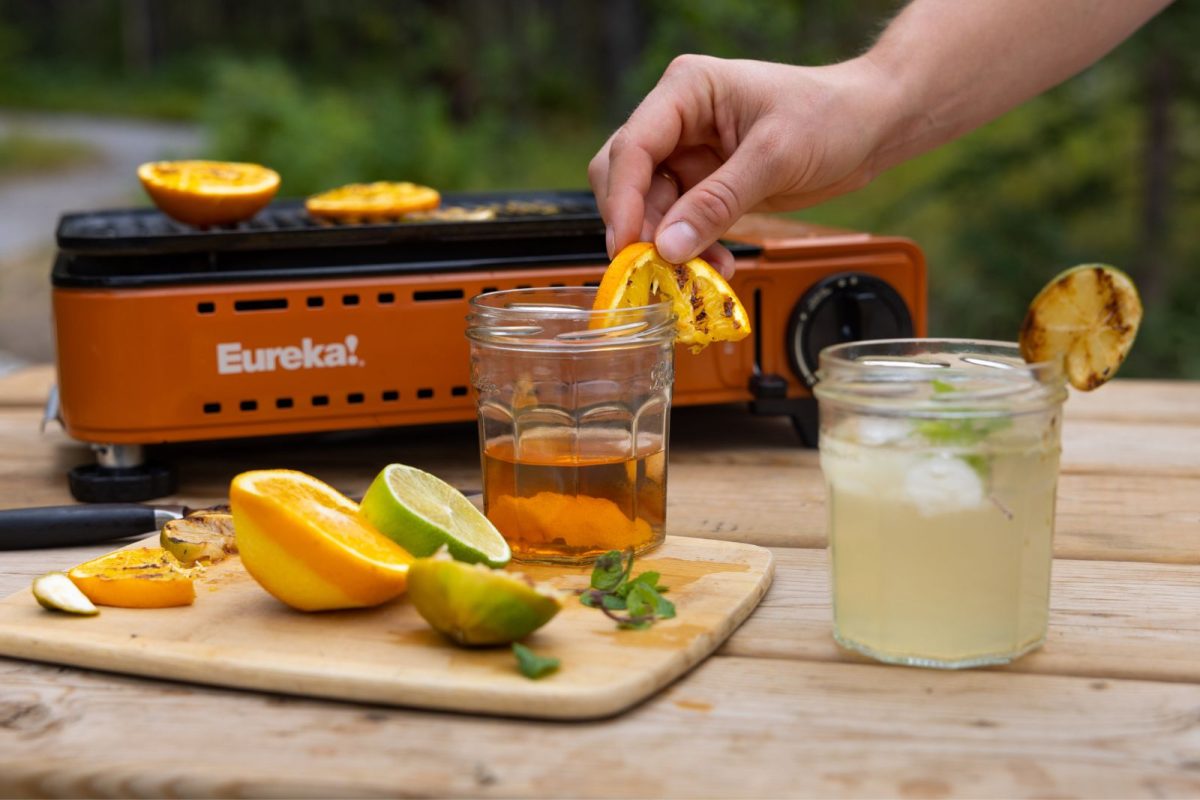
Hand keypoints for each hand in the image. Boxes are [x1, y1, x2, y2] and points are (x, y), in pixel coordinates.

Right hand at [589, 54, 897, 275]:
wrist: (870, 125)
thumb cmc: (831, 116)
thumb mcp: (774, 157)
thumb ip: (717, 202)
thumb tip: (668, 246)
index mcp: (686, 91)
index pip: (632, 146)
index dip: (622, 200)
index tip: (625, 245)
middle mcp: (678, 119)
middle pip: (626, 177)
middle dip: (638, 225)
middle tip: (653, 267)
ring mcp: (688, 152)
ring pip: (650, 207)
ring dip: (668, 244)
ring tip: (698, 273)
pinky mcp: (704, 182)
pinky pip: (679, 221)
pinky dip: (690, 247)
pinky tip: (713, 264)